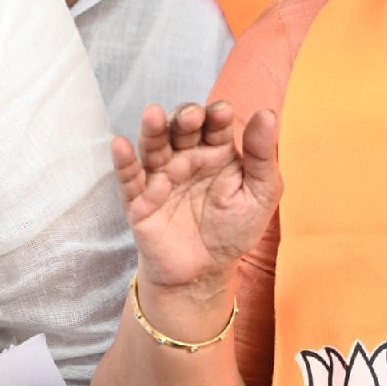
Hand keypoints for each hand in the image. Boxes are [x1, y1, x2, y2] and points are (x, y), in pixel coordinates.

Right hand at [111, 101, 282, 291]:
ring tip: (153, 114)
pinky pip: (129, 179)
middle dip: (185, 118)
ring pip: (154, 146)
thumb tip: (267, 114)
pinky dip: (123, 162)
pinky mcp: (140, 201)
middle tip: (192, 117)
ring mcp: (161, 177)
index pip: (216, 124)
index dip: (218, 115)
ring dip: (154, 130)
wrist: (206, 273)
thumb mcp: (260, 192)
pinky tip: (119, 145)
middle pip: (182, 128)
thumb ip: (262, 155)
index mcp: (218, 150)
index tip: (223, 112)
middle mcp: (187, 157)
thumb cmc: (235, 227)